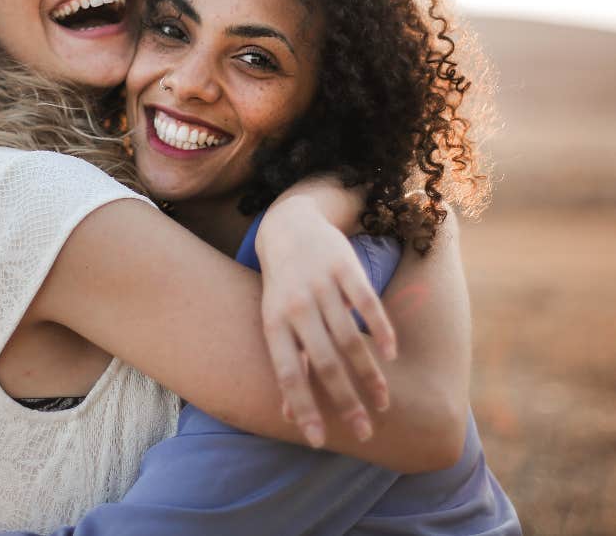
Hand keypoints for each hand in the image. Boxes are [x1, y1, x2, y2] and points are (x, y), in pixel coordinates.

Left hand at [257, 198, 396, 448]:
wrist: (289, 226)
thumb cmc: (282, 286)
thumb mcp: (276, 321)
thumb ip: (288, 364)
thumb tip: (288, 417)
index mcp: (274, 322)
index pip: (287, 372)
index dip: (302, 407)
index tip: (319, 441)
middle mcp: (296, 305)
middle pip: (323, 361)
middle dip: (345, 401)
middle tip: (365, 433)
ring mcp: (321, 284)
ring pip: (349, 338)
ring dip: (369, 374)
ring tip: (383, 402)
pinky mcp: (344, 267)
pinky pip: (366, 303)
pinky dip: (381, 331)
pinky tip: (392, 355)